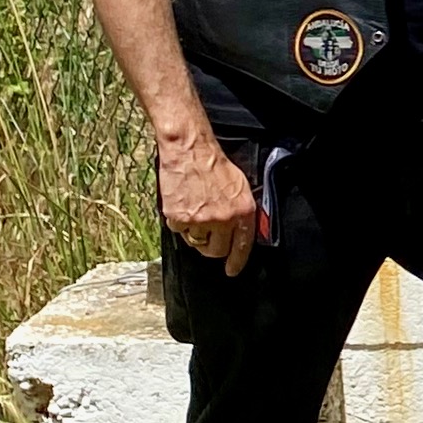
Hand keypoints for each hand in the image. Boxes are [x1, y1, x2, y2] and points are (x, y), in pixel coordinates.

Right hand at [156, 126, 259, 275]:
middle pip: (216, 251)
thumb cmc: (215, 166)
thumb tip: (241, 233)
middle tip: (208, 236)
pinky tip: (183, 205)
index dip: (236, 262)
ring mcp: (200, 221)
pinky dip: (180, 223)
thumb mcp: (240, 187)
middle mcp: (223, 220)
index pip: (243, 246)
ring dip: (195, 234)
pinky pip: (179, 231)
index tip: (231, 271)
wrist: (190, 151)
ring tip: (196, 212)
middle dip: (212, 248)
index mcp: (243, 212)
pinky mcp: (179, 219)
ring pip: (196, 243)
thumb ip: (242, 212)